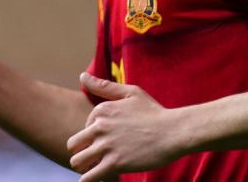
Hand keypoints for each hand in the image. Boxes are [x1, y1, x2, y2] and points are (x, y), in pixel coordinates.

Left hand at [67, 73, 183, 180]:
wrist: (174, 131)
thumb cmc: (155, 112)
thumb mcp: (131, 93)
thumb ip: (104, 86)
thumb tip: (82, 75)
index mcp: (101, 110)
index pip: (83, 128)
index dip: (94, 138)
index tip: (110, 141)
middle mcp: (100, 126)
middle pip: (73, 145)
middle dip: (82, 152)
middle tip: (96, 158)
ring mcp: (106, 145)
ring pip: (77, 162)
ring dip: (84, 167)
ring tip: (97, 168)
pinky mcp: (114, 163)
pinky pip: (88, 178)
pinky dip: (88, 180)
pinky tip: (98, 178)